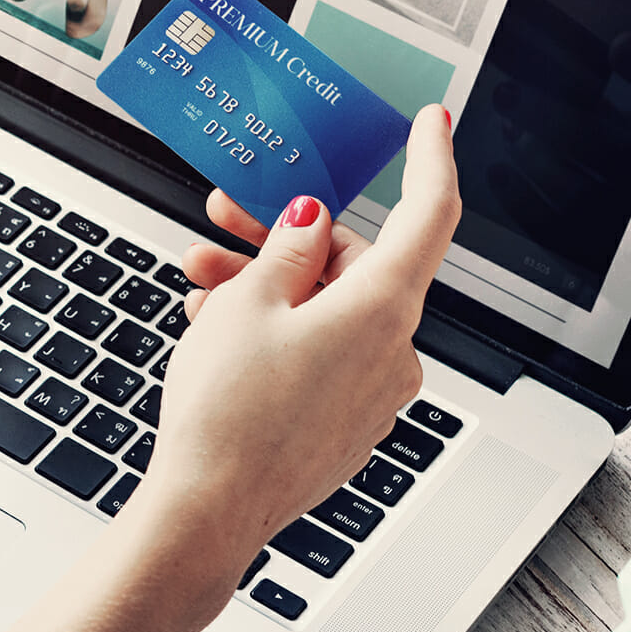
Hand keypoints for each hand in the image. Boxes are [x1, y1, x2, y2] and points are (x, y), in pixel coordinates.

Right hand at [144, 105, 458, 561]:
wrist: (208, 507)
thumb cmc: (228, 411)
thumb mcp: (247, 303)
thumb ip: (288, 250)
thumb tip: (312, 222)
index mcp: (381, 310)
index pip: (427, 216)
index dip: (430, 160)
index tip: (431, 124)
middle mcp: (391, 352)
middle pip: (352, 266)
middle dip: (284, 238)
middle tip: (226, 218)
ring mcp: (370, 394)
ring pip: (326, 312)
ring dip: (266, 287)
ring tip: (199, 282)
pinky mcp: (342, 424)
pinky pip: (318, 355)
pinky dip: (276, 332)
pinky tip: (217, 328)